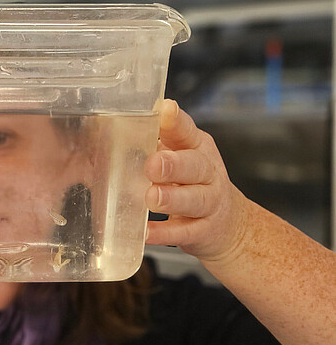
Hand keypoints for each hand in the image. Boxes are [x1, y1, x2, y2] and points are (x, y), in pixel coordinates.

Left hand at [144, 99, 248, 261]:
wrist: (230, 224)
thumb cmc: (194, 182)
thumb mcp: (182, 156)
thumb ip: (157, 143)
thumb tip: (114, 130)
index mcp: (197, 148)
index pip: (187, 131)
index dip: (176, 121)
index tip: (164, 110)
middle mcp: (207, 173)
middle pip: (195, 165)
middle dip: (173, 164)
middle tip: (152, 165)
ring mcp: (209, 202)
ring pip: (194, 199)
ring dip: (172, 198)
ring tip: (151, 197)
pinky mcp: (203, 230)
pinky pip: (183, 232)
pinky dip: (164, 233)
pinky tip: (146, 232)